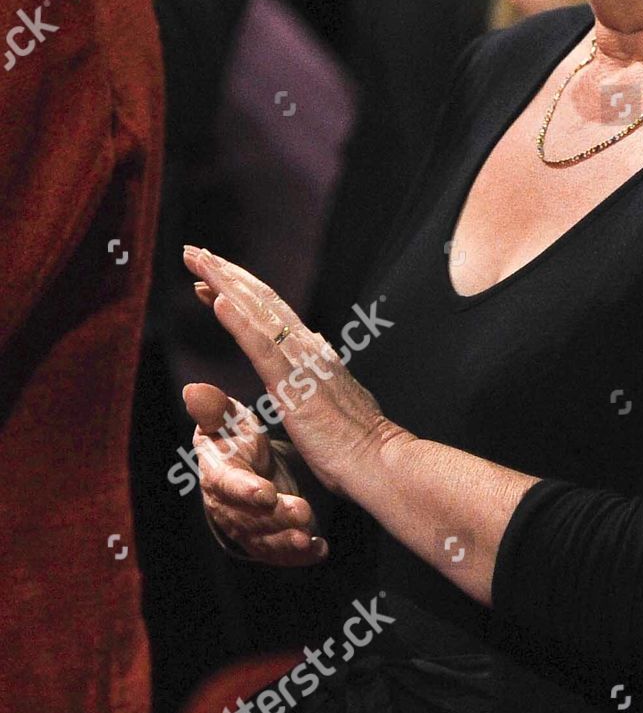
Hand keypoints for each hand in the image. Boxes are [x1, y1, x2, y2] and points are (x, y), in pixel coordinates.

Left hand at [183, 247, 393, 498]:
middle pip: (260, 299)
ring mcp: (301, 361)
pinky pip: (260, 345)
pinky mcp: (293, 382)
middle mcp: (307, 346)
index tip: (210, 279)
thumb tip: (318, 343)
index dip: (238, 290)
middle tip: (194, 252)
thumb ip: (324, 367)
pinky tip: (218, 300)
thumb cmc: (356, 441)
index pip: (269, 311)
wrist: (377, 461)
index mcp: (313, 351)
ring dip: (224, 283)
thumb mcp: (334, 394)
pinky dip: (238, 319)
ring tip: (198, 261)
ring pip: (257, 310)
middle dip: (225, 273)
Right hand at [184, 380, 326, 565]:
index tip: (266, 492)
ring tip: (309, 537)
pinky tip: (319, 549)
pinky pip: (279, 554)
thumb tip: (192, 389)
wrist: (250, 466)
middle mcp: (227, 507)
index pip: (226, 485)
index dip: (244, 490)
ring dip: (286, 542)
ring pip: (263, 541)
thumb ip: (214, 408)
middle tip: (303, 511)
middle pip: (248, 518)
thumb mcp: (228, 418)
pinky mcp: (264, 542)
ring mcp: (246, 528)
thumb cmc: (236, 438)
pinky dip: (299, 555)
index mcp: (217, 473)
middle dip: (275, 517)